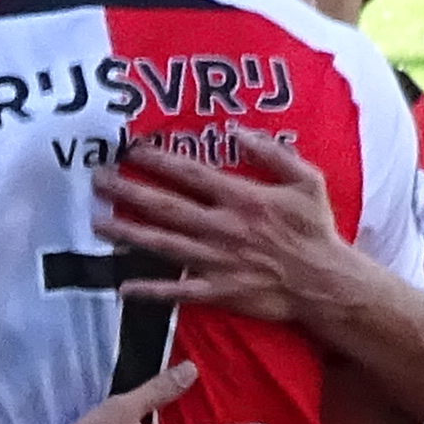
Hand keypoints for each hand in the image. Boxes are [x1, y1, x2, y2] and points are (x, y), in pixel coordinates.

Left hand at [100, 132, 369, 333]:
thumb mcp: (308, 180)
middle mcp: (223, 228)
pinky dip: (150, 291)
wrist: (326, 283)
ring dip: (128, 233)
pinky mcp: (218, 292)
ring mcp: (217, 261)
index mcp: (243, 198)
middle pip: (166, 206)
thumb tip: (239, 131)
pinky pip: (177, 291)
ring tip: (97, 222)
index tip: (131, 150)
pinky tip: (122, 287)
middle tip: (97, 180)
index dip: (159, 161)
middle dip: (129, 191)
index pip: (192, 174)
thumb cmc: (317, 230)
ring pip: (163, 244)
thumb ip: (273, 154)